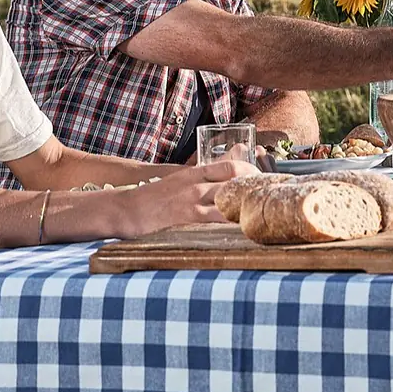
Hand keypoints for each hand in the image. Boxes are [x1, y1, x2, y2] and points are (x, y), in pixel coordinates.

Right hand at [125, 159, 258, 235]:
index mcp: (195, 172)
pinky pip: (215, 221)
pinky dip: (230, 225)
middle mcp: (196, 184)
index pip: (232, 166)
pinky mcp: (186, 220)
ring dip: (246, 209)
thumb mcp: (183, 178)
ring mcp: (192, 202)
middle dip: (255, 189)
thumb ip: (207, 173)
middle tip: (265, 201)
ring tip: (258, 217)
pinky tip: (240, 231)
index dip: (253, 173)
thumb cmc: (157, 196)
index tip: (263, 183)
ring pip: (229, 201)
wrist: (128, 209)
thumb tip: (234, 159)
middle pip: (236, 180)